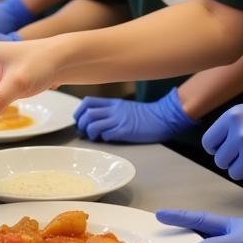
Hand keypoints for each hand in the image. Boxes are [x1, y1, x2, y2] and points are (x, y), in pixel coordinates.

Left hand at [74, 87, 195, 142]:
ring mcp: (119, 120)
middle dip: (82, 124)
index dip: (79, 111)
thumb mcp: (126, 108)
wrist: (163, 117)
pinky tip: (108, 140)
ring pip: (93, 124)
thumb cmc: (146, 115)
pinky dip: (103, 139)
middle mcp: (114, 110)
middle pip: (87, 113)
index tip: (79, 120)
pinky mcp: (125, 131)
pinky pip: (106, 135)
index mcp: (113, 103)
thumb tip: (97, 120)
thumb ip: (112, 111)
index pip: (88, 102)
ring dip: (90, 133)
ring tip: (95, 137)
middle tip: (85, 132)